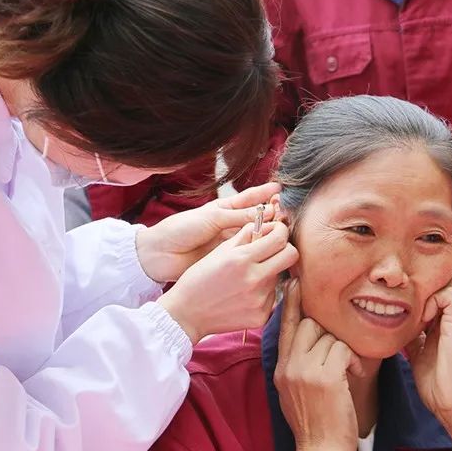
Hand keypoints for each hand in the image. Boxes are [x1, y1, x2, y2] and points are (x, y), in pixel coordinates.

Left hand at [137, 182, 280, 283]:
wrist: (159, 254)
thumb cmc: (181, 229)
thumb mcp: (212, 218)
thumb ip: (239, 217)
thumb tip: (267, 213)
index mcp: (224, 209)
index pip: (250, 199)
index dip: (266, 194)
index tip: (283, 189)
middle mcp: (229, 225)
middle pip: (257, 219)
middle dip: (274, 215)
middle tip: (291, 214)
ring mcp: (230, 243)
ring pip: (255, 237)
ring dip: (269, 235)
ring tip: (288, 232)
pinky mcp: (228, 261)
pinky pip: (248, 255)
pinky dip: (260, 253)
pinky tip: (274, 252)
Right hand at [157, 220, 296, 343]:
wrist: (187, 314)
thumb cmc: (199, 278)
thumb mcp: (220, 251)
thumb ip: (246, 235)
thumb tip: (267, 225)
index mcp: (242, 259)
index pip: (280, 238)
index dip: (281, 231)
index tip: (276, 232)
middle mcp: (254, 279)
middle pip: (291, 256)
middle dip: (285, 248)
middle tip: (272, 250)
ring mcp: (260, 300)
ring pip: (279, 277)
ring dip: (268, 272)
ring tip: (245, 278)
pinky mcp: (261, 317)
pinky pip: (272, 297)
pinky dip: (262, 292)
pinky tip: (243, 295)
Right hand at [275, 279, 362, 450]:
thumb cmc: (314, 421)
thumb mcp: (293, 389)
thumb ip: (296, 363)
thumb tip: (306, 338)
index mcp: (280, 366)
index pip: (285, 325)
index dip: (292, 302)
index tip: (296, 281)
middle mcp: (288, 365)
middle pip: (310, 324)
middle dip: (331, 333)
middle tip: (341, 352)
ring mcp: (304, 370)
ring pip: (329, 335)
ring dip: (345, 350)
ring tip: (350, 370)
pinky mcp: (324, 378)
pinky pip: (342, 349)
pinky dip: (354, 360)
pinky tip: (356, 375)